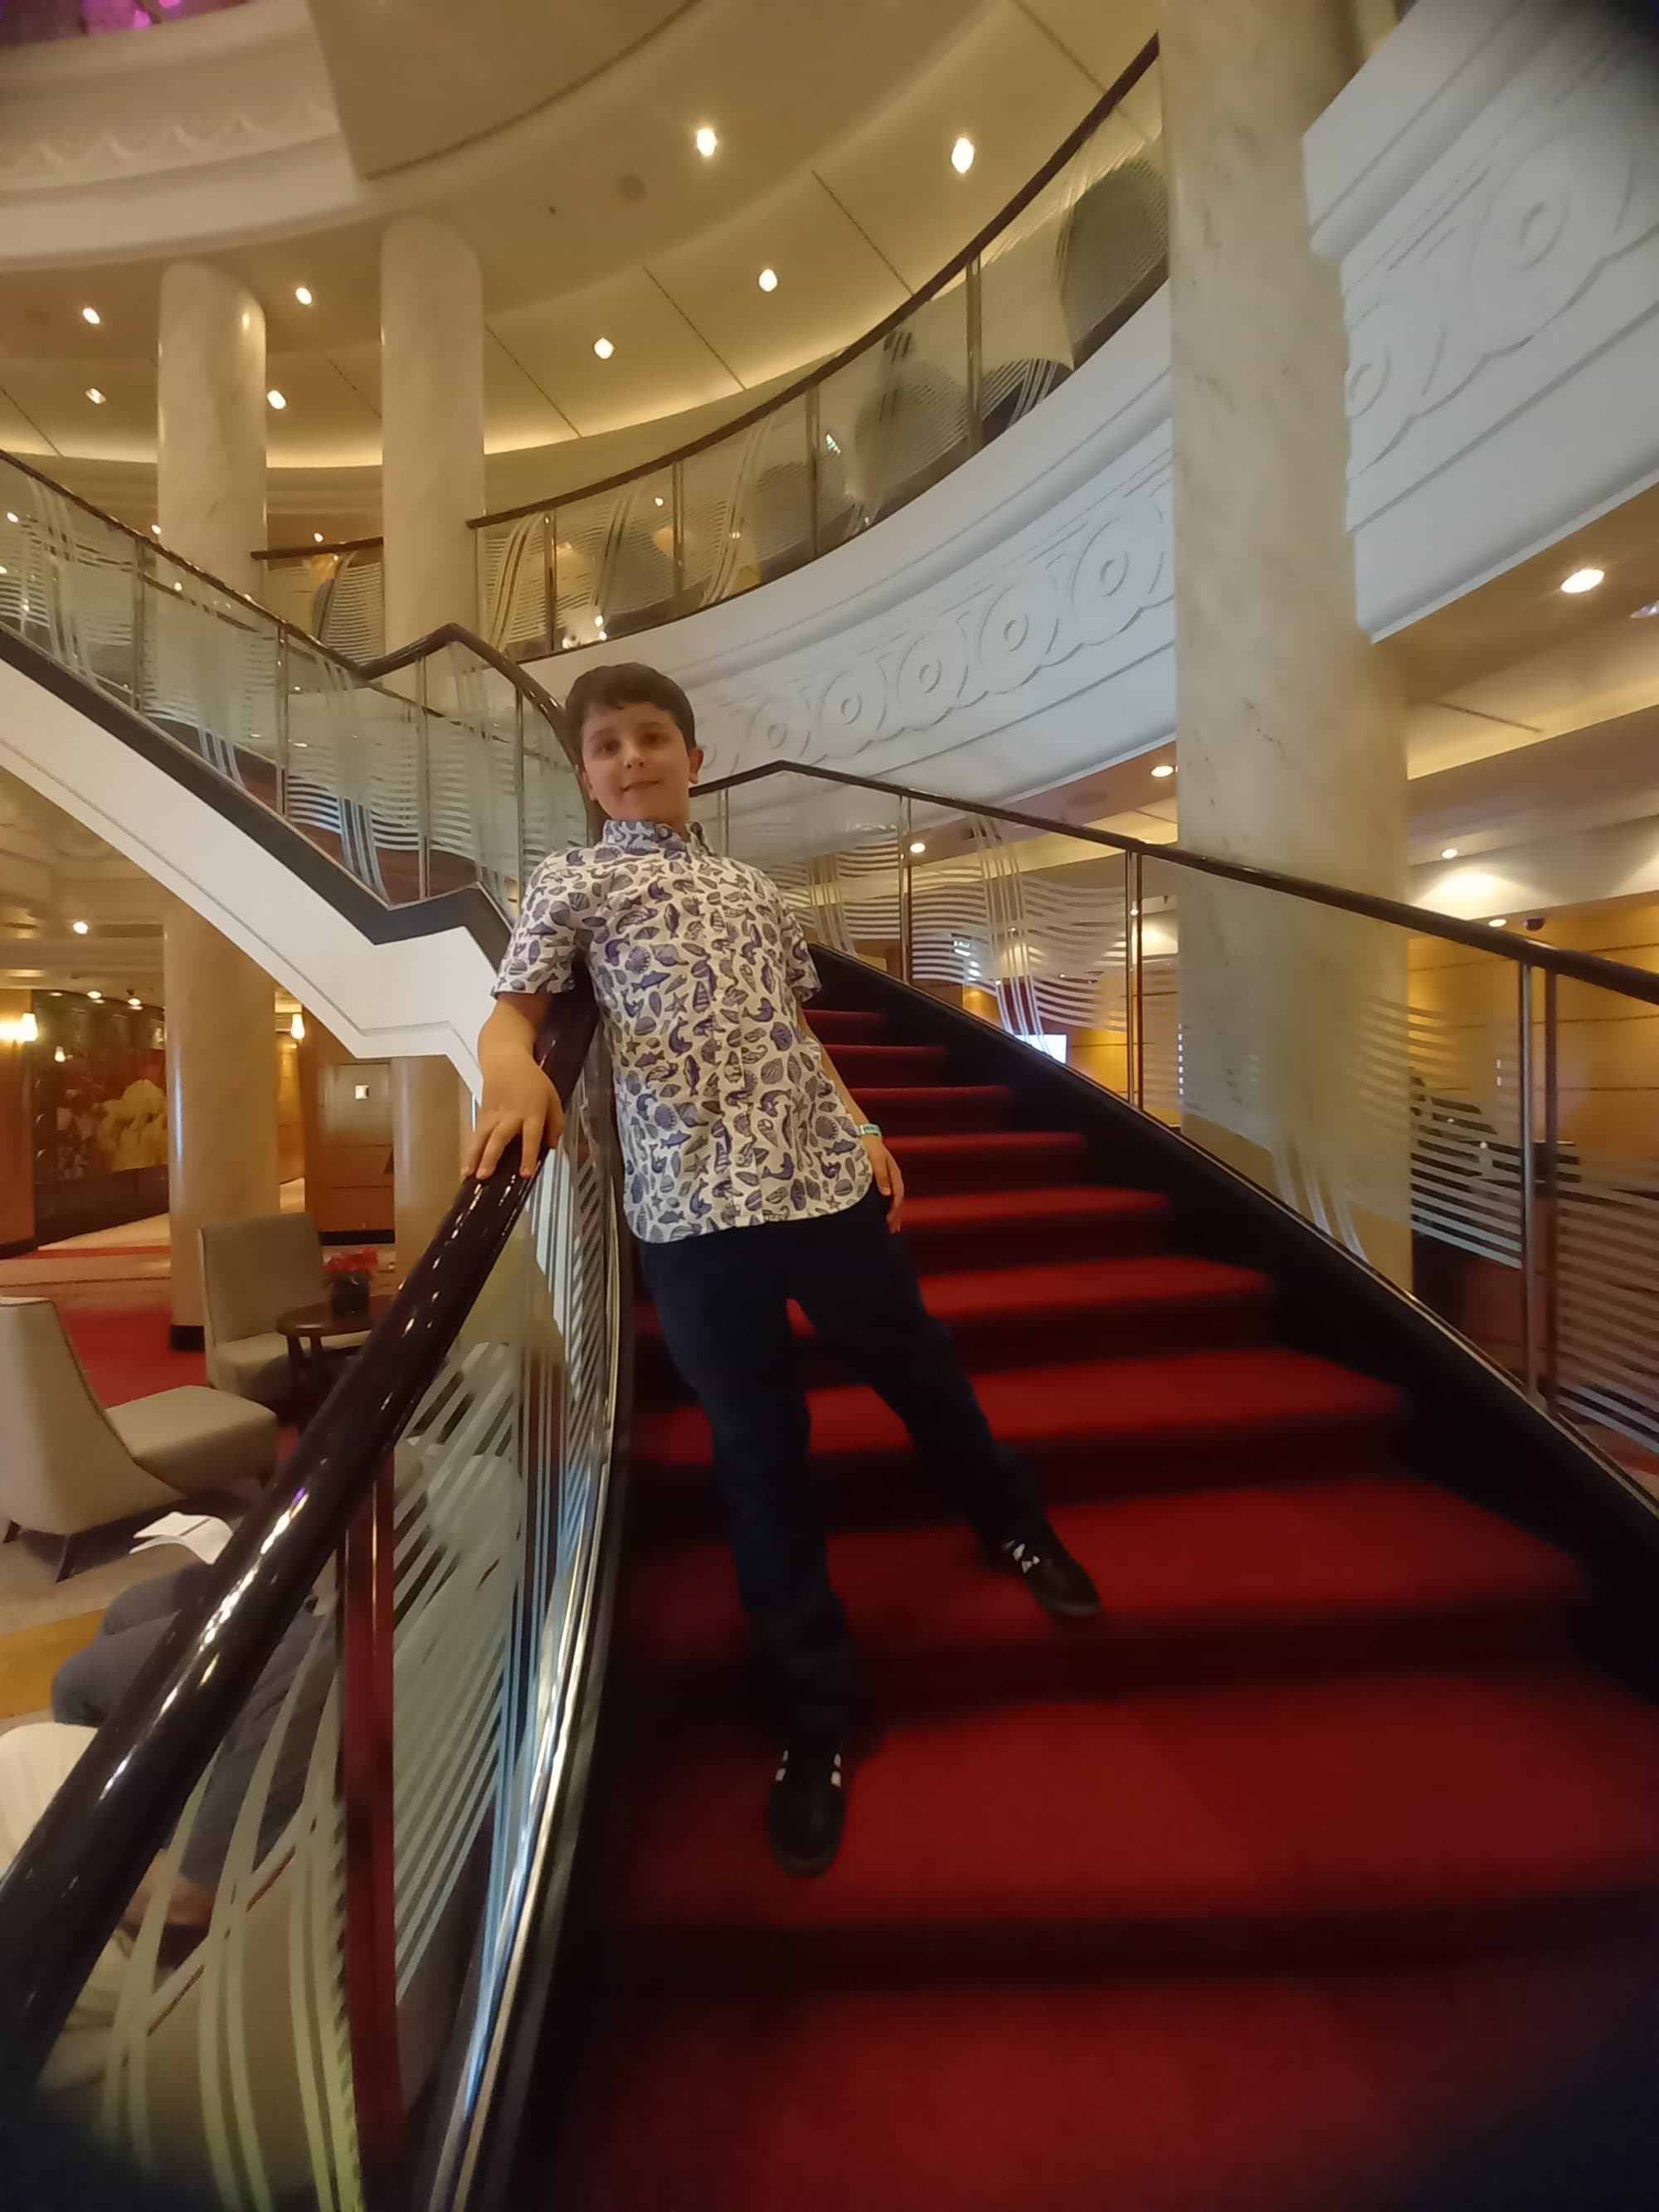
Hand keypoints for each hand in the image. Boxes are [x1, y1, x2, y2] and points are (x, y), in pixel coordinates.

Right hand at [465, 1063, 563, 1178]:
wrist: (506, 1060)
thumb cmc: (532, 1079)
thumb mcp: (553, 1097)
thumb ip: (556, 1123)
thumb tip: (552, 1145)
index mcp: (533, 1112)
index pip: (530, 1137)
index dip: (528, 1155)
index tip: (525, 1173)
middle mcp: (511, 1115)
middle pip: (499, 1137)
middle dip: (491, 1157)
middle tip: (484, 1175)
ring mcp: (494, 1115)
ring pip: (481, 1137)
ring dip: (474, 1156)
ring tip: (468, 1175)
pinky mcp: (482, 1114)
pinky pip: (477, 1135)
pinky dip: (471, 1150)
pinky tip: (467, 1166)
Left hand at [863, 1133, 904, 1232]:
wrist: (862, 1134)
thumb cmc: (868, 1145)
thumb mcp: (875, 1159)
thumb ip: (881, 1175)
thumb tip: (887, 1194)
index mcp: (894, 1173)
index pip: (897, 1195)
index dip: (894, 1209)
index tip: (888, 1220)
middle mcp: (893, 1177)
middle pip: (897, 1200)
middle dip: (895, 1216)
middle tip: (892, 1231)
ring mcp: (888, 1178)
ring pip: (893, 1199)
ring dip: (893, 1213)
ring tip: (891, 1228)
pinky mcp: (880, 1179)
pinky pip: (887, 1196)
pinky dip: (887, 1207)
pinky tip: (884, 1215)